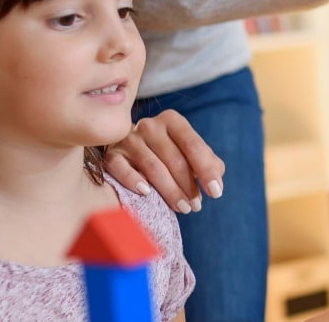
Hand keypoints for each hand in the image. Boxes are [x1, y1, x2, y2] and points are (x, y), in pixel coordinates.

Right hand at [106, 109, 226, 214]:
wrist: (126, 145)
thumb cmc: (165, 150)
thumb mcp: (187, 150)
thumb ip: (207, 161)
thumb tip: (216, 181)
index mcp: (172, 121)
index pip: (193, 145)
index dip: (206, 170)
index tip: (215, 193)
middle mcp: (150, 125)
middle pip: (174, 159)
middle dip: (188, 186)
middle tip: (195, 206)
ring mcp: (129, 139)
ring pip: (153, 167)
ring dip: (169, 190)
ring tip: (182, 208)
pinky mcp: (112, 154)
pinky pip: (122, 168)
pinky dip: (134, 180)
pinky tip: (146, 193)